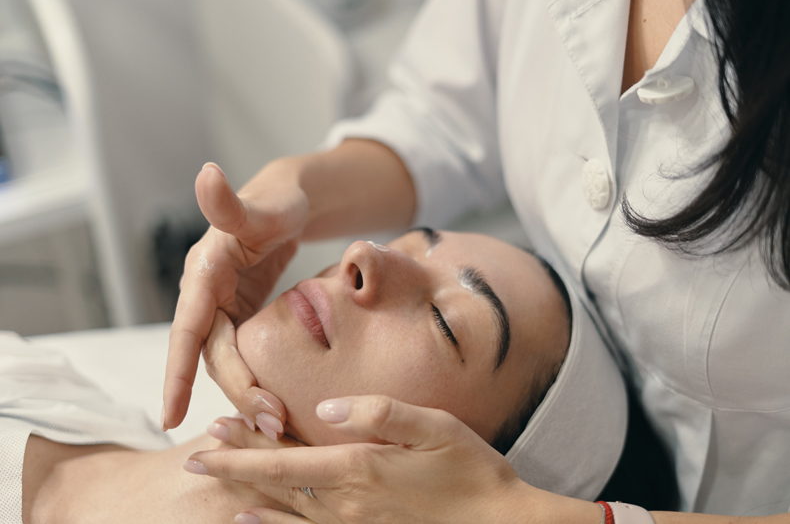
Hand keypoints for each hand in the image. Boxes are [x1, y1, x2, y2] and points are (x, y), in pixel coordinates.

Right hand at [164, 161, 303, 429]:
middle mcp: (206, 295)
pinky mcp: (239, 315)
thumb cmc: (276, 202)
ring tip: (277, 424)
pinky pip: (240, 355)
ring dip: (247, 392)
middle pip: (212, 355)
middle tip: (271, 424)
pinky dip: (253, 380)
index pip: (187, 329)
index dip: (176, 372)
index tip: (170, 417)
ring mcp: (221, 308)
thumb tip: (206, 173)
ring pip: (226, 361)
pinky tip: (271, 405)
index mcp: (204, 273)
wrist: (288, 206)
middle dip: (238, 390)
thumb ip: (232, 202)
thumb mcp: (261, 206)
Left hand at [184, 395, 533, 523]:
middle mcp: (346, 503)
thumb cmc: (470, 470)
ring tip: (214, 480)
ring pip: (282, 508)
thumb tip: (327, 406)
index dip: (242, 449)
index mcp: (359, 468)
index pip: (283, 458)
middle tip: (195, 455)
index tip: (207, 436)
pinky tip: (251, 519)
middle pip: (275, 483)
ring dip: (245, 492)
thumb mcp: (434, 427)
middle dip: (232, 468)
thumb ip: (379, 413)